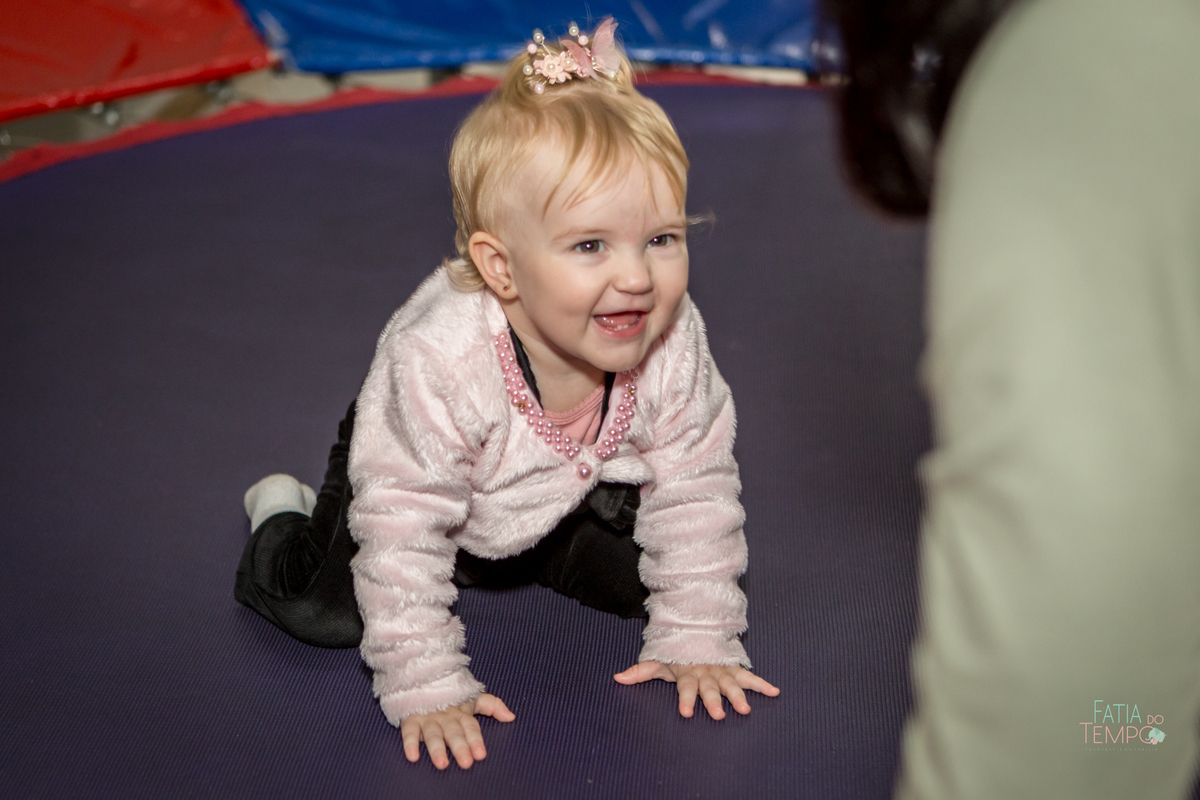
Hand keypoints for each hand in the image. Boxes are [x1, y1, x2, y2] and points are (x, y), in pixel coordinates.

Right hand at [400, 693, 514, 769]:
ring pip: (433, 734)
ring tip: (442, 763)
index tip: (480, 754)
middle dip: (459, 746)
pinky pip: (409, 730)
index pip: (470, 727)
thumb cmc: (451, 692)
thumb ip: (493, 705)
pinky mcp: (411, 718)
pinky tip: (413, 757)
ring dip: (437, 748)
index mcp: (461, 712)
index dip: (475, 740)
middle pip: (453, 732)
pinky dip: (410, 743)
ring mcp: (427, 717)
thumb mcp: (473, 696)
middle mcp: (445, 716)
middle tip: (466, 762)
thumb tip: (511, 717)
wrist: (424, 674)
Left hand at [614, 661, 779, 719]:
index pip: (686, 688)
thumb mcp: (657, 660)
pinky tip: (774, 692)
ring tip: (745, 709)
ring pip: (731, 683)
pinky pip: (749, 676)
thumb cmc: (675, 651)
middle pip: (711, 688)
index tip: (687, 712)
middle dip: (715, 701)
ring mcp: (721, 670)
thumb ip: (640, 671)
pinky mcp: (734, 668)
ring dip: (738, 696)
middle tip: (720, 715)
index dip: (687, 699)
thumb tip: (617, 678)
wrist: (695, 626)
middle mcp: (706, 672)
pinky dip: (762, 684)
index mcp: (687, 672)